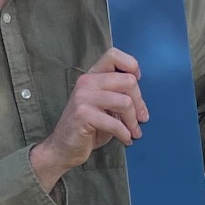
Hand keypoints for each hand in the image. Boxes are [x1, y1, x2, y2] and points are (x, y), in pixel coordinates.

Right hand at [29, 46, 147, 190]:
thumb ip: (118, 96)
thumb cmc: (88, 128)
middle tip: (142, 119)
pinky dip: (125, 134)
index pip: (113, 55)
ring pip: (125, 102)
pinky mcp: (82, 114)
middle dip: (140, 103)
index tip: (136, 83)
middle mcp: (86, 81)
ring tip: (134, 132)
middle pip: (127, 81)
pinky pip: (115, 123)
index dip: (130, 66)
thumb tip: (142, 101)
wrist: (63, 148)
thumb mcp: (104, 107)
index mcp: (92, 76)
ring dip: (133, 121)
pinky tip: (126, 140)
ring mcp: (83, 97)